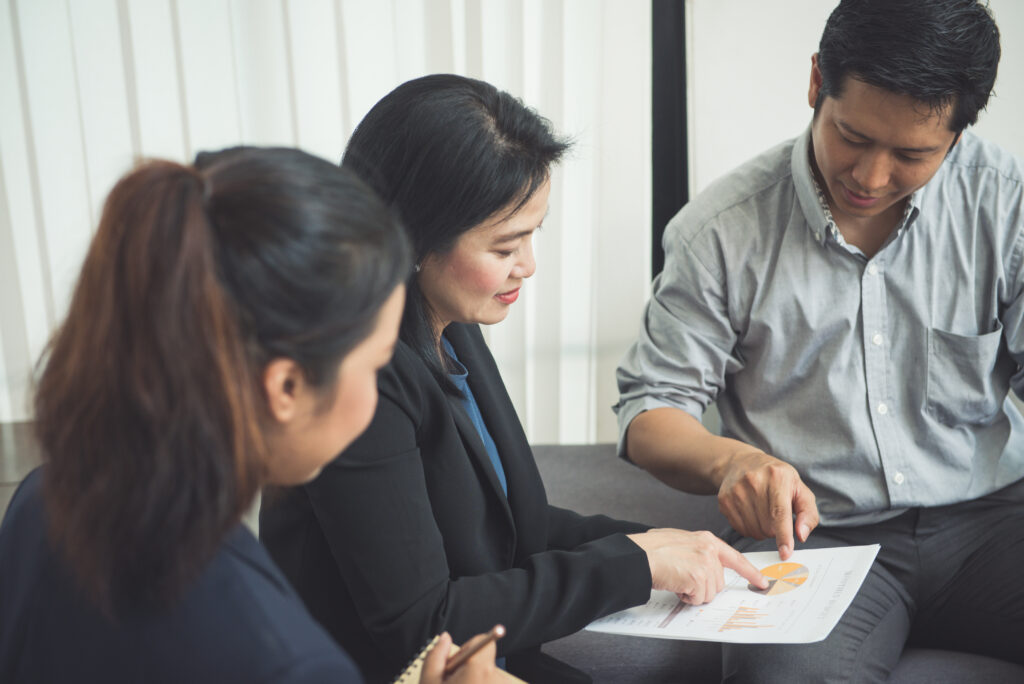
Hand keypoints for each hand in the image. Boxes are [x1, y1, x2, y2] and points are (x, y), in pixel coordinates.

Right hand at [420, 631, 502, 683]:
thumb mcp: (429, 681)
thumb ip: (436, 655)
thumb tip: (445, 638)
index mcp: (479, 669)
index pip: (485, 641)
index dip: (467, 650)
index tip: (461, 662)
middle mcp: (497, 679)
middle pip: (484, 660)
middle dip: (470, 668)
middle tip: (454, 682)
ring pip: (489, 675)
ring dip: (476, 680)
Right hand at [627, 528, 767, 603]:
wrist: (639, 555)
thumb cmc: (652, 549)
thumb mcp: (680, 541)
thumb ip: (697, 551)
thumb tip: (705, 568)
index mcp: (706, 539)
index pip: (735, 558)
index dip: (750, 572)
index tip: (762, 582)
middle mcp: (709, 549)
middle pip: (719, 582)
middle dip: (702, 586)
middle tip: (683, 578)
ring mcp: (705, 563)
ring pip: (710, 593)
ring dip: (693, 592)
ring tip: (677, 579)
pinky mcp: (699, 577)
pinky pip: (698, 598)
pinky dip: (686, 597)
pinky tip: (675, 584)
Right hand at [716, 449, 818, 559]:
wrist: (741, 463)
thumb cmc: (776, 478)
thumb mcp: (799, 489)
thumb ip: (808, 513)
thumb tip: (801, 535)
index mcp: (777, 477)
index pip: (780, 512)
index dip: (784, 535)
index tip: (785, 553)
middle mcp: (754, 482)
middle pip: (768, 526)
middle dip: (776, 530)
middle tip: (776, 516)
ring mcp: (736, 491)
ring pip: (754, 531)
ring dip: (763, 531)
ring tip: (763, 513)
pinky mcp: (724, 500)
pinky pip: (741, 529)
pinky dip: (750, 528)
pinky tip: (751, 514)